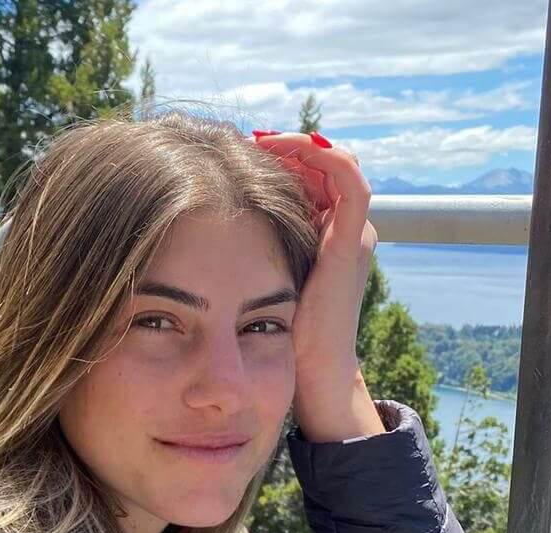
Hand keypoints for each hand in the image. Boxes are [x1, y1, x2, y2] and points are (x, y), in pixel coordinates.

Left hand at [251, 130, 383, 440]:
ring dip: (299, 145)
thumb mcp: (257, 281)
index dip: (280, 159)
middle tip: (245, 140)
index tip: (237, 152)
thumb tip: (196, 223)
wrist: (308, 373)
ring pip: (335, 163)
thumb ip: (245, 251)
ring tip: (259, 142)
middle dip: (286, 147)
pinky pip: (347, 178)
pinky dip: (318, 157)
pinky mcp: (351, 240)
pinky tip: (278, 152)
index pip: (311, 176)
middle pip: (323, 165)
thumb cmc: (276, 337)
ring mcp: (353, 233)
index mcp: (325, 238)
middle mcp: (345, 230)